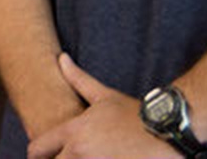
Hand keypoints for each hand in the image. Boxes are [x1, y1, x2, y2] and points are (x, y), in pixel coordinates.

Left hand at [26, 54, 178, 158]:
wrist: (169, 129)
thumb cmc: (136, 113)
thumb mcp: (104, 95)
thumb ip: (78, 79)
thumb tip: (61, 58)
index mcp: (73, 132)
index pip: (37, 150)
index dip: (38, 155)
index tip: (45, 156)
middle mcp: (80, 151)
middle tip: (70, 156)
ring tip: (90, 158)